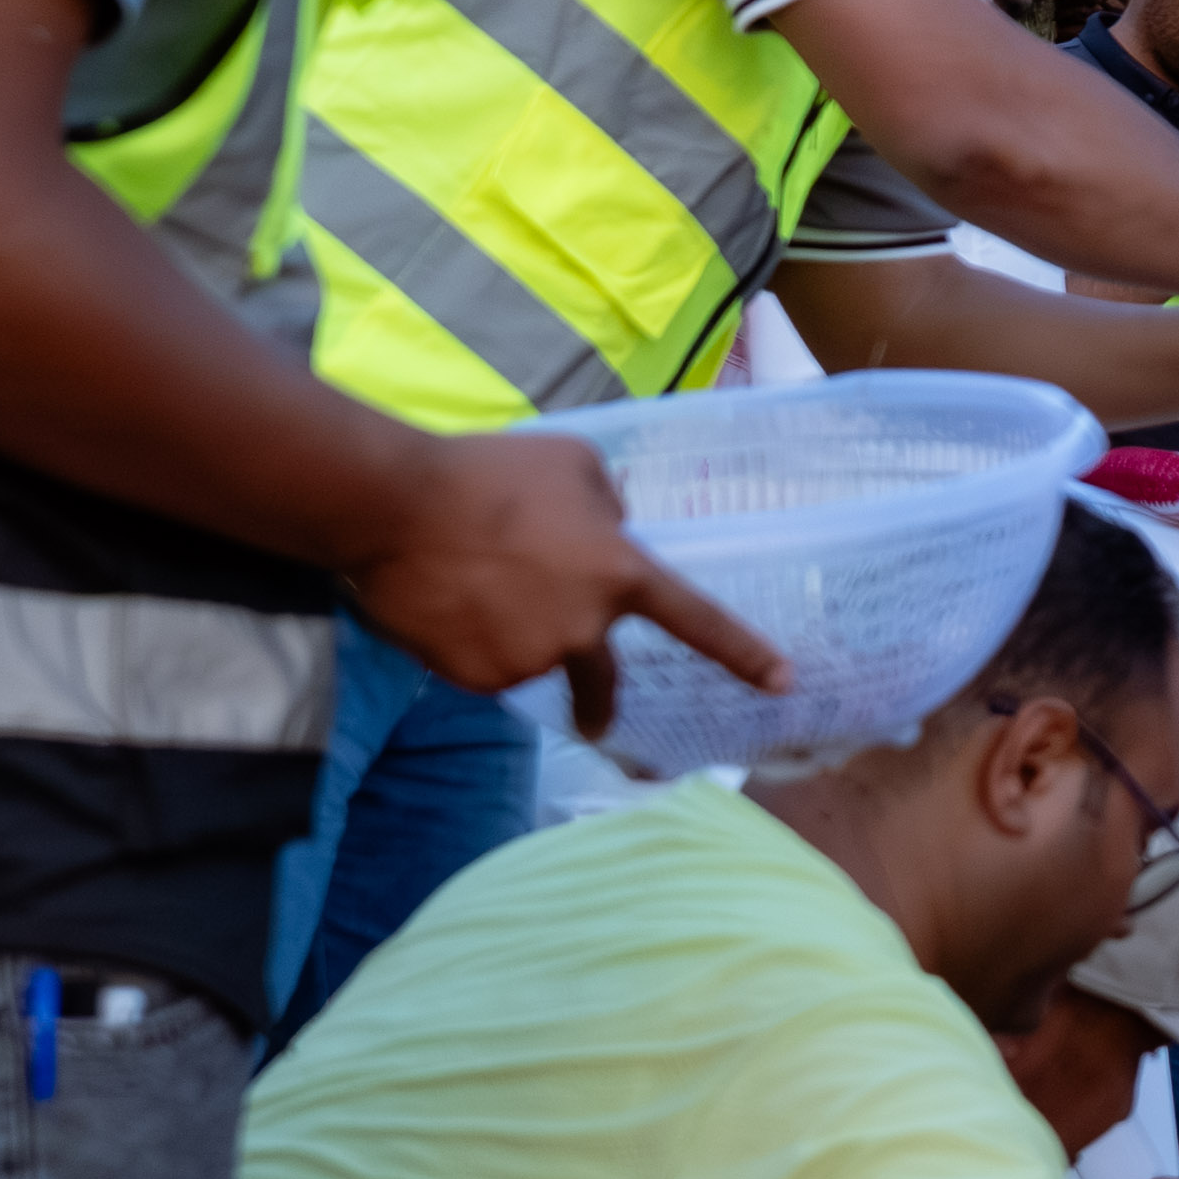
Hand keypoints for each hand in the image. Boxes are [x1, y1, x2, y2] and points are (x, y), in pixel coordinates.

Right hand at [350, 426, 779, 727]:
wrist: (396, 506)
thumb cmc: (489, 473)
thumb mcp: (573, 464)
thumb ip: (607, 504)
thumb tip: (611, 528)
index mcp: (618, 573)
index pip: (696, 620)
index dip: (743, 652)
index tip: (781, 682)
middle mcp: (582, 629)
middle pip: (600, 680)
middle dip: (599, 703)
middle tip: (596, 714)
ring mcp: (529, 659)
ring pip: (529, 658)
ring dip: (509, 634)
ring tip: (468, 583)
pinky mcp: (477, 678)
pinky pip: (483, 666)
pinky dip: (468, 644)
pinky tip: (444, 605)